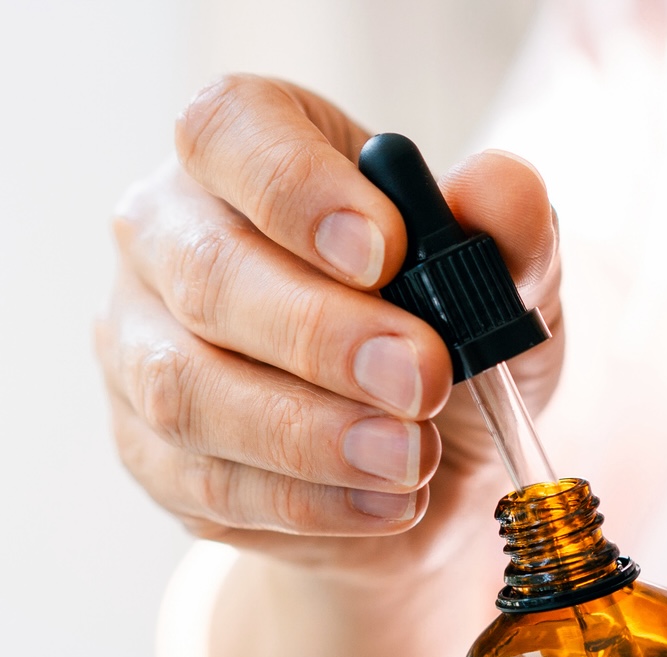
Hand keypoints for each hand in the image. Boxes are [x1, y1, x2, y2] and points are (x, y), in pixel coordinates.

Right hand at [96, 74, 561, 575]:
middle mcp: (172, 239)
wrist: (432, 463)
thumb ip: (510, 234)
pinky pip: (209, 485)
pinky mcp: (155, 456)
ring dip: (310, 434)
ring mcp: (144, 349)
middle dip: (321, 335)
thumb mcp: (507, 285)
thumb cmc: (453, 342)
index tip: (385, 250)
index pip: (230, 132)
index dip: (297, 190)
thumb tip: (496, 190)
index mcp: (250, 155)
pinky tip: (389, 503)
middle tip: (422, 380)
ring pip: (187, 390)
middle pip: (206, 273)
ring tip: (412, 458)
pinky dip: (311, 503)